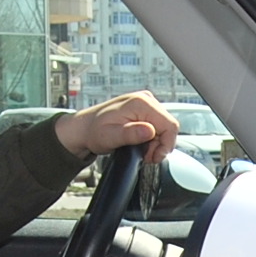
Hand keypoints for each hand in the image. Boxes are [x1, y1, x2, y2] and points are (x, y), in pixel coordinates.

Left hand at [55, 92, 179, 166]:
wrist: (86, 128)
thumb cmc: (94, 132)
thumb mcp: (110, 136)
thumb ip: (130, 134)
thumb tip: (149, 131)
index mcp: (141, 103)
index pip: (170, 125)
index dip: (166, 144)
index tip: (154, 157)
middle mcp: (146, 99)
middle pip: (169, 126)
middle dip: (160, 145)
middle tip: (146, 155)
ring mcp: (146, 103)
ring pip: (165, 128)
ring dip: (156, 143)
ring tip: (141, 150)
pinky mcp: (145, 110)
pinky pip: (158, 126)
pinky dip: (153, 138)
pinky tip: (141, 143)